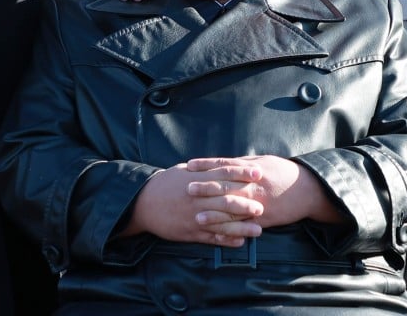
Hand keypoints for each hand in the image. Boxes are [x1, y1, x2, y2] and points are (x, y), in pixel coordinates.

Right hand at [122, 164, 262, 244]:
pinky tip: (240, 242)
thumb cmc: (165, 184)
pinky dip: (226, 240)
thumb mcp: (183, 172)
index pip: (223, 174)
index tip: (258, 173)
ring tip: (258, 230)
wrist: (142, 202)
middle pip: (225, 200)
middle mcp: (197, 198)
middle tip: (263, 206)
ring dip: (241, 227)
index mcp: (196, 179)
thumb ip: (204, 170)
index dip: (242, 174)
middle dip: (245, 203)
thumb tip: (225, 165)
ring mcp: (194, 216)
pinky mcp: (190, 231)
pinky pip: (211, 237)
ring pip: (221, 222)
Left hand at [186, 155, 342, 228]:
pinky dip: (231, 230)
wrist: (309, 191)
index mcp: (251, 169)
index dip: (205, 165)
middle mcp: (253, 186)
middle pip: (225, 187)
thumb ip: (242, 163)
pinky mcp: (264, 219)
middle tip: (187, 188)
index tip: (189, 164)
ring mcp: (259, 204)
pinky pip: (245, 226)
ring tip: (197, 216)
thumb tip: (223, 163)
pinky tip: (218, 234)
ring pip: (233, 210)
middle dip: (205, 188)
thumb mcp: (263, 161)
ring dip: (214, 214)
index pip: (224, 165)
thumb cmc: (284, 172)